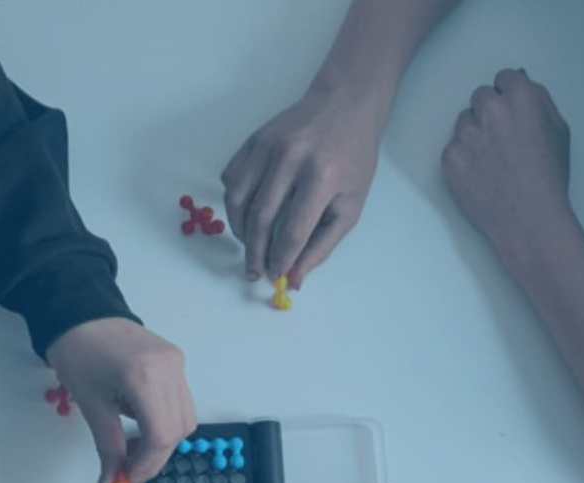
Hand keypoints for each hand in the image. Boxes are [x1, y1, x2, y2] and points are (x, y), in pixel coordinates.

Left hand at [45, 317, 195, 482]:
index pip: (161, 435)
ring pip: (185, 418)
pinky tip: (139, 418)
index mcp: (144, 376)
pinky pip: (181, 401)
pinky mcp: (176, 359)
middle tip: (128, 466)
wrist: (81, 313)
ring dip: (163, 439)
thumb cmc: (79, 352)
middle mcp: (169, 367)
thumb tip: (110, 481)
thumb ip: (107, 447)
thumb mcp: (91, 405)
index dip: (147, 464)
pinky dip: (164, 419)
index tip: (128, 476)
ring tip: (133, 442)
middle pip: (178, 430)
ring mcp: (176, 361)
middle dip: (155, 456)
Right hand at [223, 89, 384, 286]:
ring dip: (239, 230)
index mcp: (323, 176)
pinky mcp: (253, 139)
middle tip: (255, 271)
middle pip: (261, 218)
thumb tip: (294, 277)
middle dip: (255, 252)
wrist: (344, 104)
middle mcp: (291, 158)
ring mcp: (268, 146)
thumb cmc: (352, 157)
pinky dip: (233, 201)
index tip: (276, 274)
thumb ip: (323, 245)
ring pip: (238, 199)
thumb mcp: (350, 204)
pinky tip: (247, 213)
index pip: (293, 230)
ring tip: (249, 245)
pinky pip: (231, 178)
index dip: (281, 258)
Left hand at [441, 70, 572, 266]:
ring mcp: (466, 132)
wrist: (527, 218)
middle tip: (503, 140)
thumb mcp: (559, 130)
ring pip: (465, 121)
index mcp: (521, 97)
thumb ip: (538, 100)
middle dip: (490, 112)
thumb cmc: (547, 178)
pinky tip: (482, 174)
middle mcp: (490, 109)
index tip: (511, 112)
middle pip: (481, 96)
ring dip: (475, 134)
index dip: (509, 96)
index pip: (504, 78)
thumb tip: (520, 80)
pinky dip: (464, 158)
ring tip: (494, 161)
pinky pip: (453, 147)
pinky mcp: (450, 155)